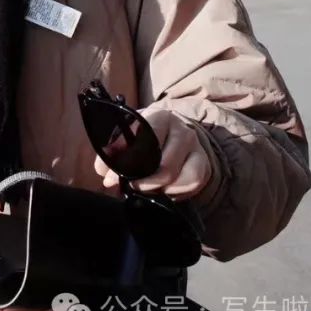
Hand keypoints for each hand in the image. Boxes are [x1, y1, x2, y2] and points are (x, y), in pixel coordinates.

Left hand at [94, 107, 212, 199]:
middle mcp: (182, 131)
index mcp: (160, 117)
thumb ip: (112, 151)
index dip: (130, 161)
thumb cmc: (144, 133)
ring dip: (162, 189)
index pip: (148, 140)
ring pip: (182, 179)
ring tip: (148, 189)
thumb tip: (105, 174)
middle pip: (166, 166)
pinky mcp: (205, 165)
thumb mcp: (127, 134)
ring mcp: (196, 148)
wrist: (173, 130)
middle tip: (132, 186)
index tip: (116, 176)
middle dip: (146, 182)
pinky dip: (177, 193)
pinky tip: (164, 190)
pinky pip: (193, 185)